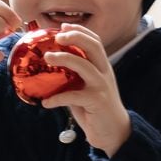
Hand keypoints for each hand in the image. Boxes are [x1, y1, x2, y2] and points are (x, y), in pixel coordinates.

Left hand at [41, 24, 131, 155]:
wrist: (115, 134)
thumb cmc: (96, 111)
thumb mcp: (85, 90)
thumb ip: (73, 79)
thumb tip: (49, 73)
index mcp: (102, 68)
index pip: (95, 42)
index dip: (80, 31)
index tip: (62, 26)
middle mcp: (104, 73)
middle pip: (93, 46)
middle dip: (75, 36)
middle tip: (57, 36)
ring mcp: (102, 86)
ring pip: (84, 65)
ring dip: (64, 58)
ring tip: (48, 57)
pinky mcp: (97, 101)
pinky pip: (73, 96)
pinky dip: (57, 98)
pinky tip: (45, 103)